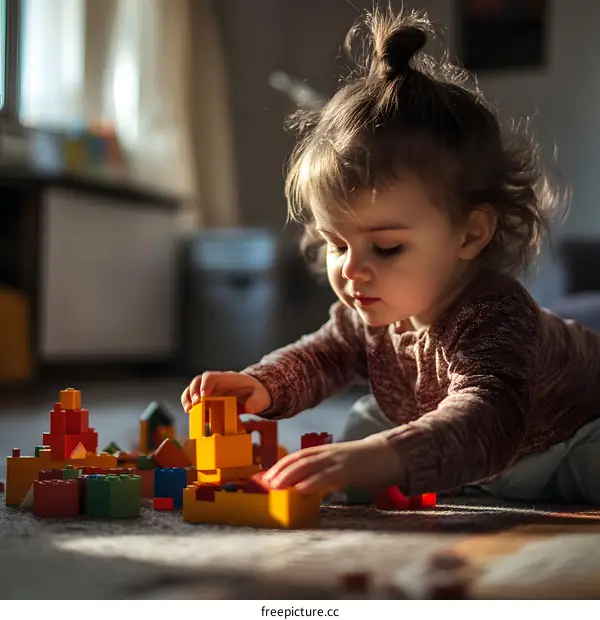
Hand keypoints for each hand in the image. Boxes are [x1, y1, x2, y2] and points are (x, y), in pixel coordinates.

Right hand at [181, 371, 271, 414]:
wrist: (253, 394)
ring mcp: (209, 390)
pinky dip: (188, 404)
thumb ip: (256, 401)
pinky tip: (190, 412)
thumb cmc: (255, 393)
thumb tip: (249, 408)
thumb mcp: (260, 396)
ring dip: (187, 398)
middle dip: (193, 392)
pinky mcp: (206, 399)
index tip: (204, 396)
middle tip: (194, 405)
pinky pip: (193, 398)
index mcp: (226, 379)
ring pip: (192, 389)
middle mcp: (215, 383)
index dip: (205, 386)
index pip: (211, 377)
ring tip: (188, 409)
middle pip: (198, 381)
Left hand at [262, 434, 403, 494]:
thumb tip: (305, 488)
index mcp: (326, 451)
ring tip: (276, 486)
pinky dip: (313, 482)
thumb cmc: (366, 463)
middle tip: (266, 484)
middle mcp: (329, 453)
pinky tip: (302, 489)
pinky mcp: (349, 469)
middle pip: (299, 459)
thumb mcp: (341, 466)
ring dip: (290, 475)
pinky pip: (328, 475)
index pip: (298, 456)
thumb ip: (324, 475)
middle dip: (280, 471)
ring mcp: (338, 459)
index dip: (281, 465)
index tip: (266, 477)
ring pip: (309, 465)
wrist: (392, 454)